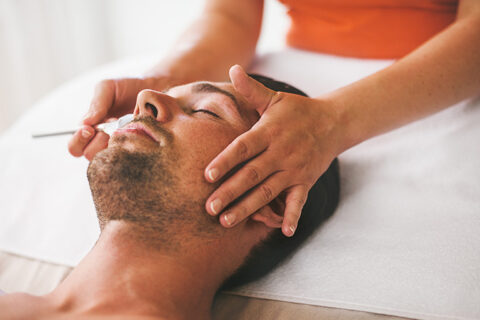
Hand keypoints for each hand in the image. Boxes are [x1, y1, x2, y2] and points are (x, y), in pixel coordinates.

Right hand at [68, 76, 171, 159]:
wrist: (152, 87)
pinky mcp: (135, 148)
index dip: (79, 140)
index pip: (74, 147)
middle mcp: (102, 141)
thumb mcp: (107, 88)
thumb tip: (85, 124)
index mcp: (89, 129)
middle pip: (89, 156)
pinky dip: (130, 147)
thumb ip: (96, 104)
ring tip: (123, 129)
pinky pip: (129, 156)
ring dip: (113, 145)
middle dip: (97, 143)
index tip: (90, 129)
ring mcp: (119, 146)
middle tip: (108, 130)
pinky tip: (135, 134)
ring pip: (109, 159)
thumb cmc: (126, 87)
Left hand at [205, 65, 341, 236]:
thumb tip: (232, 68)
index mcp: (268, 132)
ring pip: (268, 192)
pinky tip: (284, 232)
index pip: (243, 148)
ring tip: (227, 221)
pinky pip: (299, 202)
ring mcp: (294, 169)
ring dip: (248, 208)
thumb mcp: (274, 98)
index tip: (207, 176)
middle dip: (230, 192)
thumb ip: (251, 90)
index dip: (225, 161)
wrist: (333, 122)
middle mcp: (280, 153)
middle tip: (209, 208)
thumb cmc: (296, 110)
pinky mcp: (306, 181)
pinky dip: (293, 216)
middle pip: (252, 175)